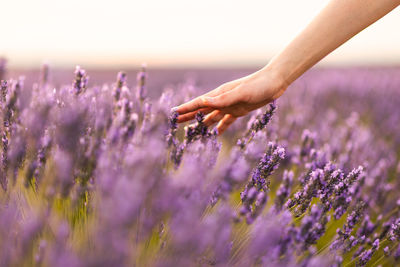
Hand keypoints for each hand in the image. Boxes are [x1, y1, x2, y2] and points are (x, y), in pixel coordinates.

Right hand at [173, 66, 287, 134]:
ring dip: (202, 123)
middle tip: (176, 123)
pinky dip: (220, 127)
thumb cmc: (258, 85)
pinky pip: (226, 121)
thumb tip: (203, 102)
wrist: (274, 83)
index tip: (172, 114)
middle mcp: (222, 100)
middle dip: (189, 116)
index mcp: (219, 95)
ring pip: (212, 117)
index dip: (185, 109)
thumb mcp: (240, 93)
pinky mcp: (239, 111)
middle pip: (201, 110)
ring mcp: (230, 106)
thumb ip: (222, 99)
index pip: (198, 103)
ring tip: (192, 131)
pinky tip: (215, 134)